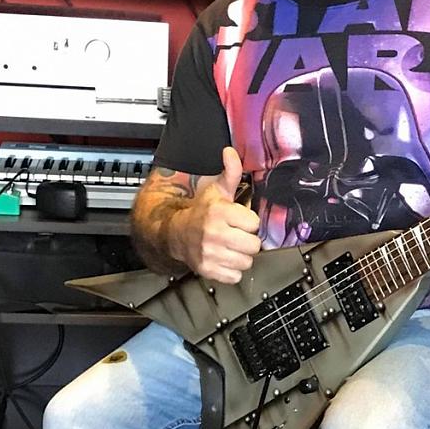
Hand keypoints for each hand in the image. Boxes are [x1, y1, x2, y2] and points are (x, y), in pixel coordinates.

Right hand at [168, 147, 260, 282]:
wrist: (175, 233)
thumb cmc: (200, 212)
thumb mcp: (216, 190)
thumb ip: (230, 172)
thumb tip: (230, 152)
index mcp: (219, 212)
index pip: (254, 223)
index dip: (249, 222)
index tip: (240, 221)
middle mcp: (214, 234)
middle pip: (254, 245)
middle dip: (248, 240)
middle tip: (237, 235)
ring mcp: (210, 253)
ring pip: (246, 262)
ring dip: (241, 256)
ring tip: (231, 247)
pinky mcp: (208, 270)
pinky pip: (235, 276)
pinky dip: (232, 270)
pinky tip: (224, 258)